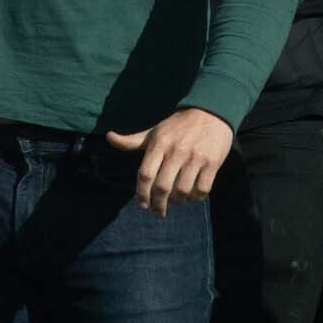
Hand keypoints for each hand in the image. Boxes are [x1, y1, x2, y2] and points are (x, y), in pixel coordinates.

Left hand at [110, 106, 233, 211]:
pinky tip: (191, 196)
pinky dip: (195, 198)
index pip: (145, 174)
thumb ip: (133, 140)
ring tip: (175, 201)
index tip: (143, 204)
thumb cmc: (179, 125)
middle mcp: (177, 150)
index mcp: (160, 143)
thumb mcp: (155, 131)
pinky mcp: (212, 162)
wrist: (212, 111)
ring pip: (182, 191)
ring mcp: (195, 157)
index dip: (141, 194)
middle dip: (158, 204)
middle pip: (162, 187)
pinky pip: (202, 189)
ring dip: (177, 201)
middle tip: (158, 211)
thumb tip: (109, 137)